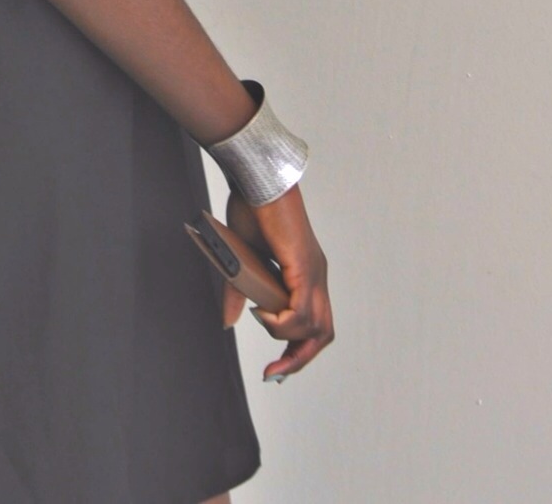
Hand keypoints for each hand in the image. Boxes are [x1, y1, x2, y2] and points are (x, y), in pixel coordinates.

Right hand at [234, 185, 332, 381]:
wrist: (256, 180)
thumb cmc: (251, 211)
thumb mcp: (242, 260)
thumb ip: (238, 292)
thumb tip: (229, 324)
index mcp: (306, 275)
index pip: (314, 325)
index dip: (298, 350)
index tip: (275, 367)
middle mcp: (317, 277)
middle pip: (323, 334)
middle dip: (299, 359)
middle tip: (273, 372)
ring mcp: (314, 272)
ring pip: (315, 327)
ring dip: (285, 336)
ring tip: (260, 318)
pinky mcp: (304, 266)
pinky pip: (302, 311)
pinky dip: (283, 322)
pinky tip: (262, 314)